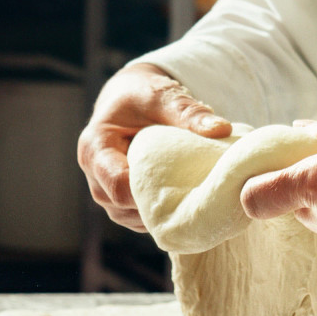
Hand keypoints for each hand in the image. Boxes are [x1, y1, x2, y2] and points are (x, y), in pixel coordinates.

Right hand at [78, 63, 230, 230]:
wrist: (132, 103)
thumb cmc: (142, 96)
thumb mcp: (162, 96)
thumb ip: (188, 112)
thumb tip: (221, 129)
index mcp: (95, 149)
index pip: (117, 185)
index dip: (149, 190)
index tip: (184, 182)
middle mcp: (96, 177)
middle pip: (123, 207)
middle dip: (159, 203)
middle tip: (197, 193)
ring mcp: (109, 194)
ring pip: (134, 219)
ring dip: (163, 211)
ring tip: (195, 196)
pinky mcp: (124, 205)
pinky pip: (144, 219)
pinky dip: (165, 212)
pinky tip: (188, 200)